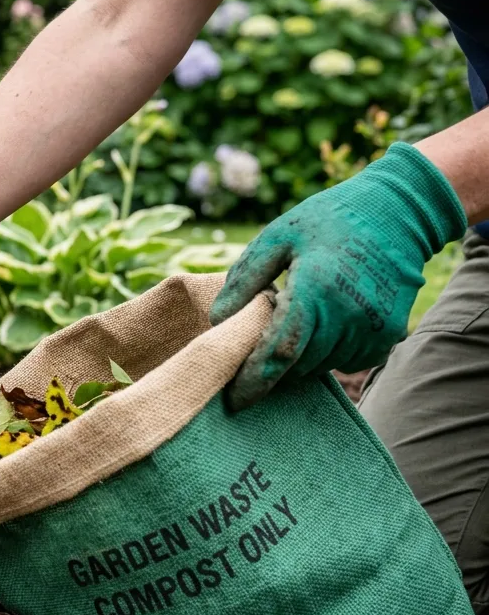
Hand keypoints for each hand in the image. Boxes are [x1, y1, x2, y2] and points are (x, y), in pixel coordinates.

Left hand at [211, 143, 466, 408]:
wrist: (397, 213)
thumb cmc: (327, 221)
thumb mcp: (276, 237)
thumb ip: (244, 279)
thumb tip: (217, 320)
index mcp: (315, 291)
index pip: (280, 353)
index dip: (253, 382)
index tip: (233, 400)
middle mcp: (348, 317)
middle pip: (298, 366)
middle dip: (271, 366)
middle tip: (254, 347)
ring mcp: (373, 330)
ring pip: (321, 367)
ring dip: (300, 358)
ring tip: (294, 322)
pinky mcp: (389, 336)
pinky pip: (347, 361)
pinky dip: (328, 353)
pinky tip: (324, 324)